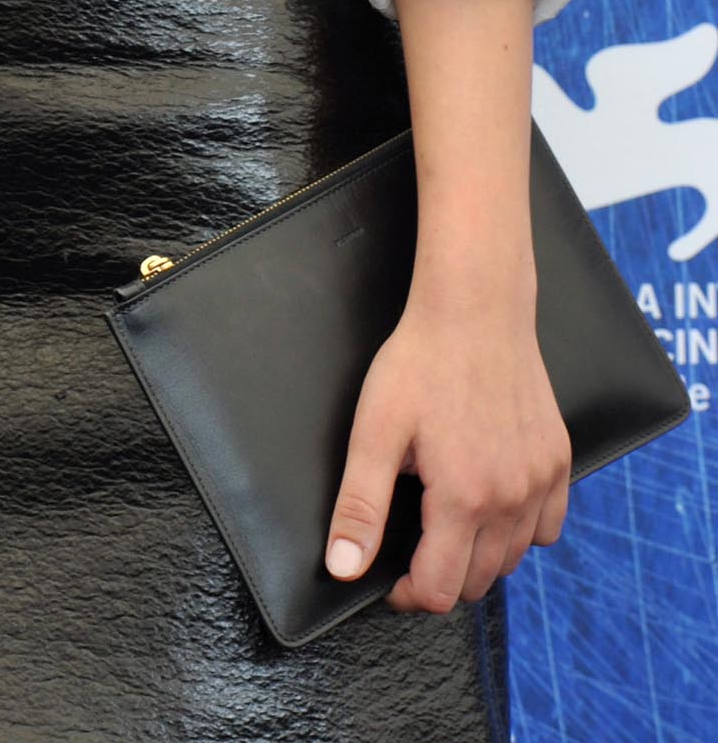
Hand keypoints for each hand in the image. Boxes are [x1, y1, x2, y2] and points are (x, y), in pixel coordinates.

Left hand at [325, 285, 569, 613]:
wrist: (475, 308)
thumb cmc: (421, 362)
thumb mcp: (375, 432)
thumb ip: (360, 507)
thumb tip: (344, 568)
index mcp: (465, 499)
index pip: (440, 591)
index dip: (406, 594)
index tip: (388, 579)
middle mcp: (512, 499)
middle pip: (478, 582)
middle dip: (440, 577)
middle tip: (411, 548)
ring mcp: (541, 481)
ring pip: (514, 558)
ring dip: (479, 558)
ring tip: (445, 525)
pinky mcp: (559, 460)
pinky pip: (547, 526)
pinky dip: (520, 531)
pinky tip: (492, 505)